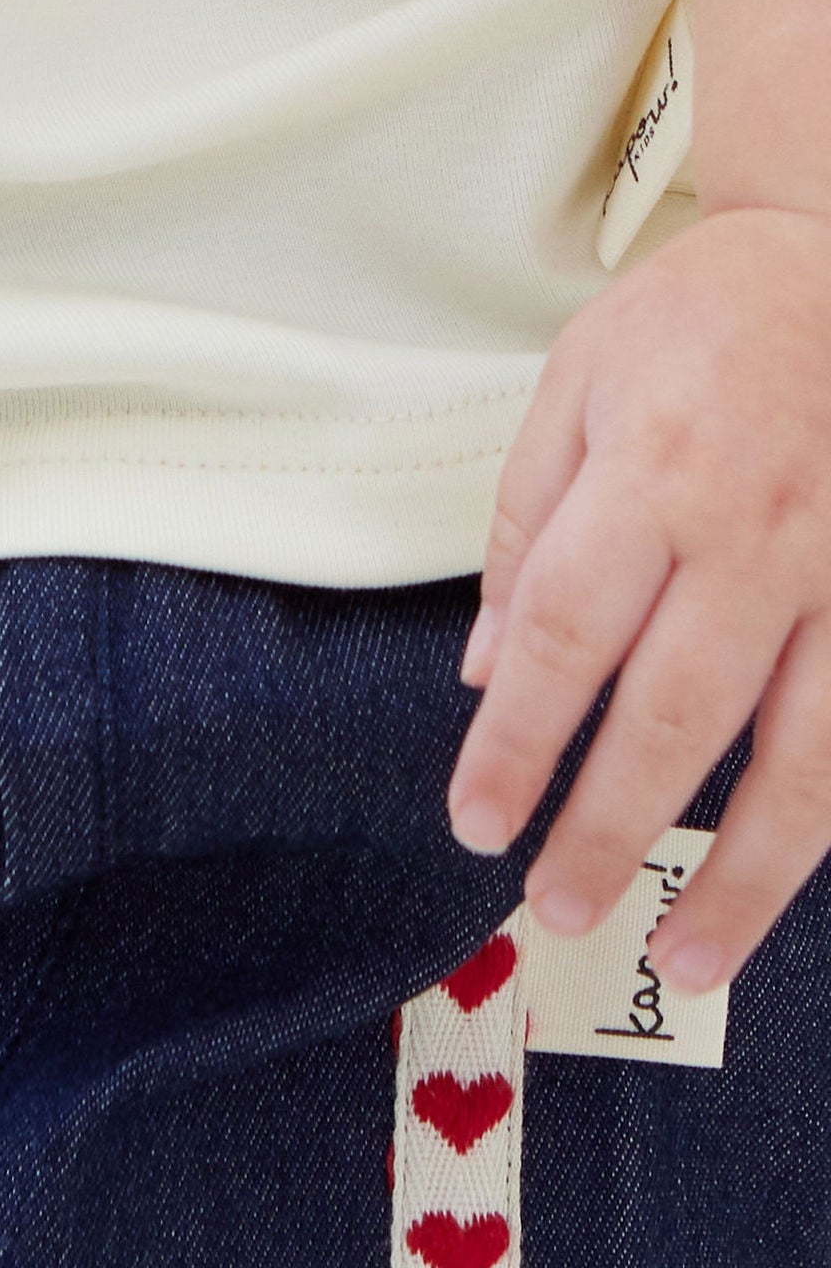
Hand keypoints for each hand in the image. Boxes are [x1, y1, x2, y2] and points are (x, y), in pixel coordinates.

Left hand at [447, 206, 830, 993]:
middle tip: (554, 905)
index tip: (477, 820)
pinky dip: (825, 817)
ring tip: (682, 953)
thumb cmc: (701, 320)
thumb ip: (525, 524)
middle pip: (673, 714)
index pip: (566, 635)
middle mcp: (753, 534)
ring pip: (802, 759)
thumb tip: (480, 669)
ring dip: (742, 873)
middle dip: (608, 827)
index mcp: (651, 471)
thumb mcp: (577, 380)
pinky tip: (784, 875)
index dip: (516, 741)